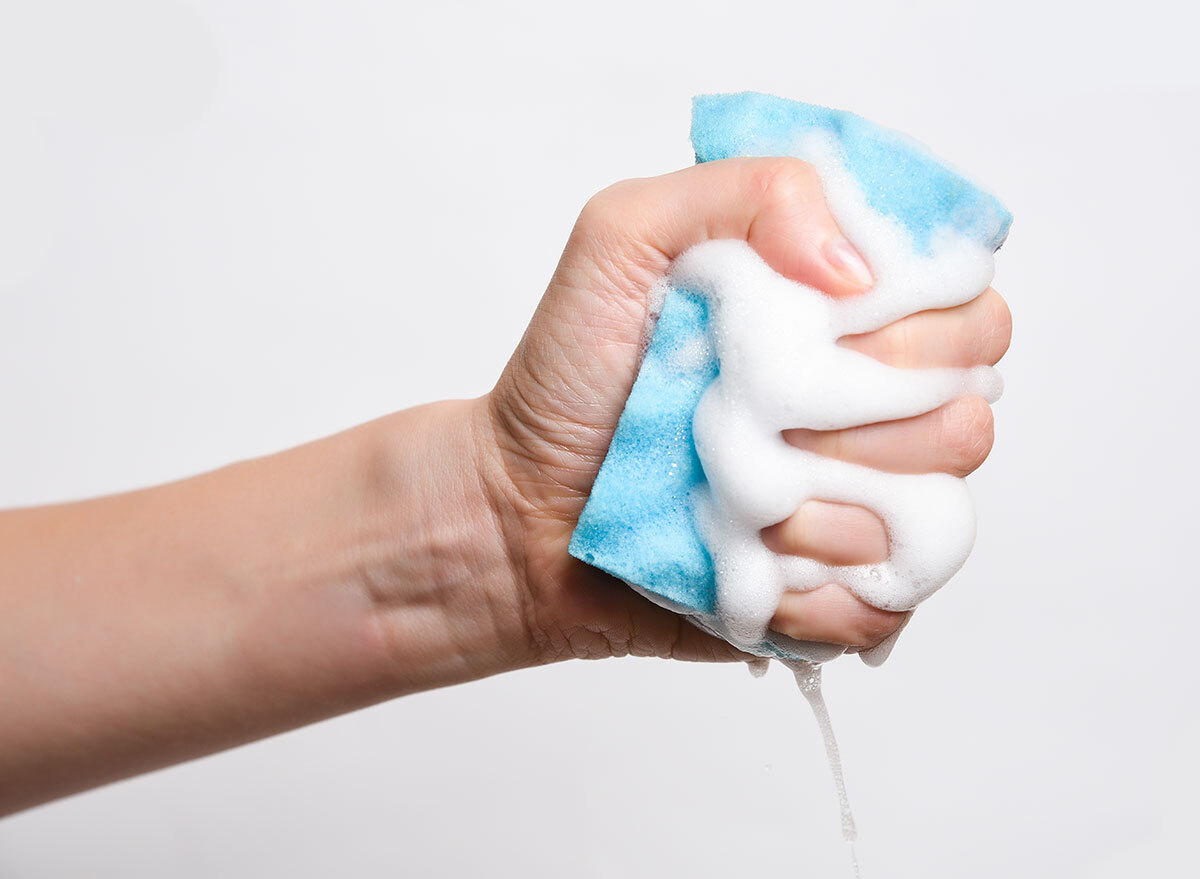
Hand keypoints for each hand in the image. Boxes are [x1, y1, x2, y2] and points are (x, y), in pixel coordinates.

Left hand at [482, 157, 1011, 662]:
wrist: (519, 506)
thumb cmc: (571, 374)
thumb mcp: (626, 236)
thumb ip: (749, 191)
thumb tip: (858, 270)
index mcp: (843, 324)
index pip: (968, 312)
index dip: (921, 324)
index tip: (833, 328)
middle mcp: (867, 416)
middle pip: (967, 417)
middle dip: (870, 417)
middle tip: (770, 414)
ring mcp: (854, 508)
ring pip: (933, 515)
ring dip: (829, 506)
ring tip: (740, 495)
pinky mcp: (828, 593)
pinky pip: (884, 607)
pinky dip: (816, 591)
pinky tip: (749, 559)